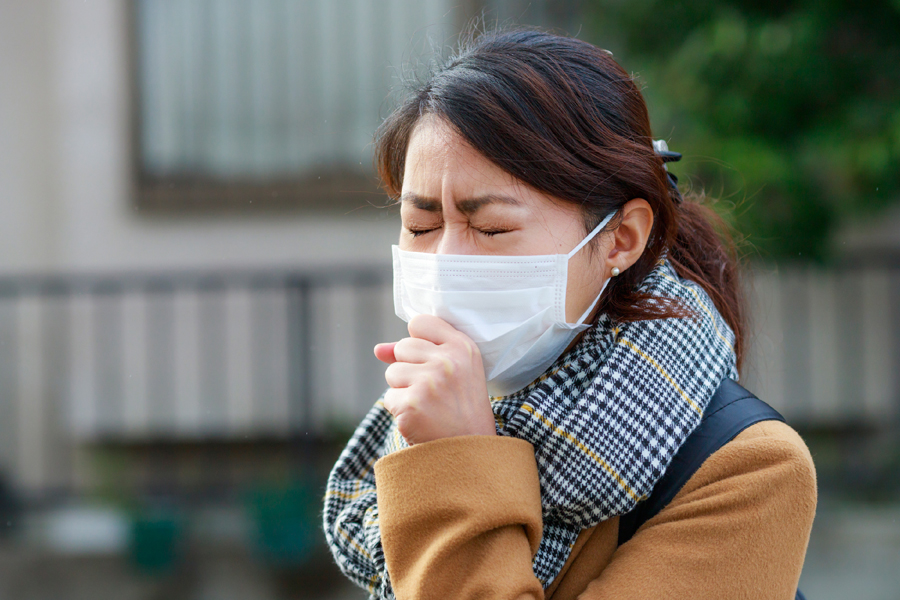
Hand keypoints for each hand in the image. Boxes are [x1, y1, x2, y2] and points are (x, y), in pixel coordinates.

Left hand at [374, 314, 495, 444]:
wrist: (471, 454)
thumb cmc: (461, 409)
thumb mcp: (454, 373)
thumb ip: (418, 353)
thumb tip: (378, 349)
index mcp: (463, 347)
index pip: (421, 322)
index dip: (418, 341)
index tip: (430, 361)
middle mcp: (447, 361)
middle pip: (403, 347)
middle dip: (410, 369)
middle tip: (434, 392)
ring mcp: (429, 382)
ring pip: (392, 372)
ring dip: (404, 391)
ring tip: (429, 406)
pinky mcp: (411, 404)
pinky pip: (389, 398)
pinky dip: (401, 412)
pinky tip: (422, 420)